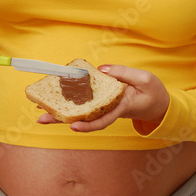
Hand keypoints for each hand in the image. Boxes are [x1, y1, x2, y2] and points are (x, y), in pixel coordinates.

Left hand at [37, 64, 169, 132]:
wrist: (157, 103)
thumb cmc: (153, 92)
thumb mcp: (145, 78)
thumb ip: (124, 73)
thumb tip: (101, 70)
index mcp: (121, 107)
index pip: (103, 119)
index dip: (89, 124)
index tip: (74, 126)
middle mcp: (109, 110)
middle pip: (83, 118)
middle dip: (61, 120)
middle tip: (40, 119)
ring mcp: (104, 108)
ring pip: (80, 113)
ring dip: (59, 112)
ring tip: (38, 110)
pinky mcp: (101, 103)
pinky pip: (83, 105)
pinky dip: (69, 103)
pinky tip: (53, 100)